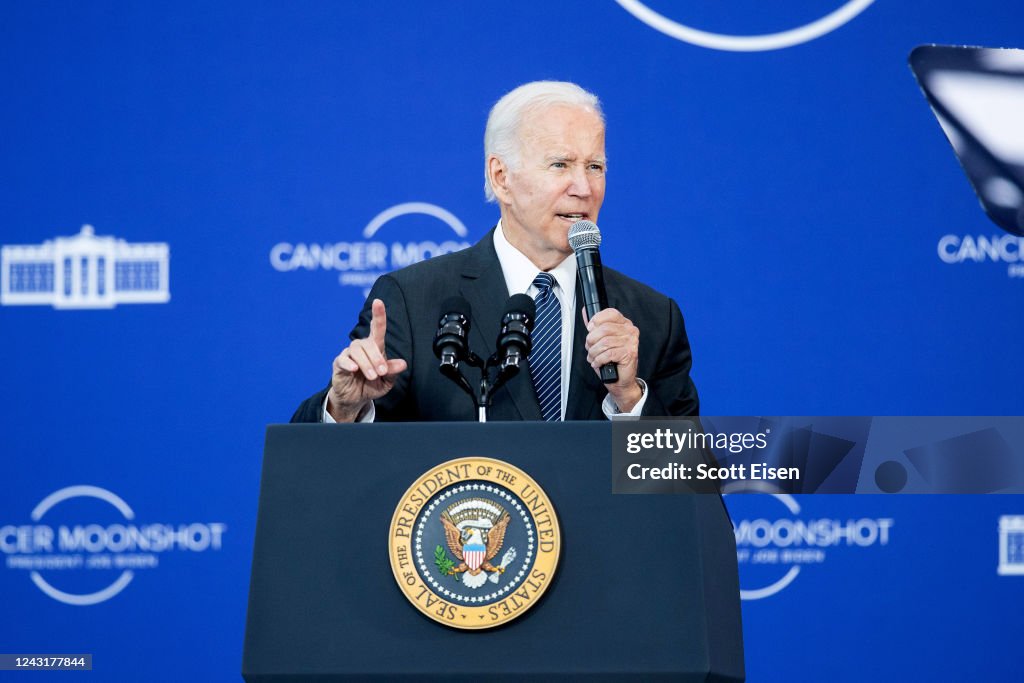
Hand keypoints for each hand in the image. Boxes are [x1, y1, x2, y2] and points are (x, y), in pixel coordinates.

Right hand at [328, 298, 407, 421]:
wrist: (355, 399)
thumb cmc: (371, 385)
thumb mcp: (387, 381)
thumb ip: (392, 371)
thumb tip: (402, 364)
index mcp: (375, 348)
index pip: (377, 328)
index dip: (378, 315)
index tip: (378, 302)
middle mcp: (362, 347)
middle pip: (368, 343)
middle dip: (376, 358)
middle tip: (382, 372)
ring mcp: (349, 354)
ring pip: (357, 350)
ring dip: (366, 363)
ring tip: (372, 376)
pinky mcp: (339, 363)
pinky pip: (342, 359)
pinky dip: (349, 363)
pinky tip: (354, 369)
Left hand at [583, 307, 641, 411]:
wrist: (620, 380)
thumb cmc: (611, 360)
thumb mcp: (600, 340)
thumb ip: (594, 326)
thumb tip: (585, 312)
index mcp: (624, 324)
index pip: (610, 313)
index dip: (596, 320)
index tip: (590, 329)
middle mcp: (630, 331)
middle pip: (604, 328)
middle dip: (591, 340)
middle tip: (590, 348)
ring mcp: (631, 342)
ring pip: (604, 342)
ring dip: (594, 352)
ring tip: (593, 357)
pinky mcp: (629, 353)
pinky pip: (608, 353)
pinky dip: (599, 359)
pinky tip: (598, 363)